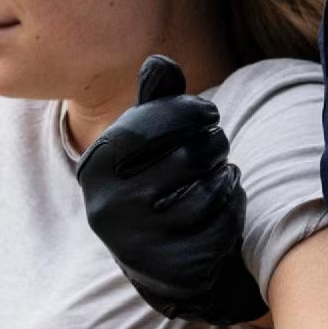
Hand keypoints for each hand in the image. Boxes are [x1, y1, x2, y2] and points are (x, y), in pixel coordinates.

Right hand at [76, 55, 264, 324]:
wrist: (157, 259)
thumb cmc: (153, 182)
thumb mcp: (145, 142)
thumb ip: (154, 102)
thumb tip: (160, 62)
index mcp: (93, 168)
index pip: (146, 126)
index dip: (187, 111)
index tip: (211, 112)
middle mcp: (107, 207)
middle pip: (185, 157)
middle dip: (214, 143)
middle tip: (218, 144)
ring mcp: (139, 241)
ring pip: (208, 189)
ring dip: (225, 173)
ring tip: (221, 171)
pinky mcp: (173, 266)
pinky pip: (222, 220)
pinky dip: (234, 203)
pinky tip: (226, 199)